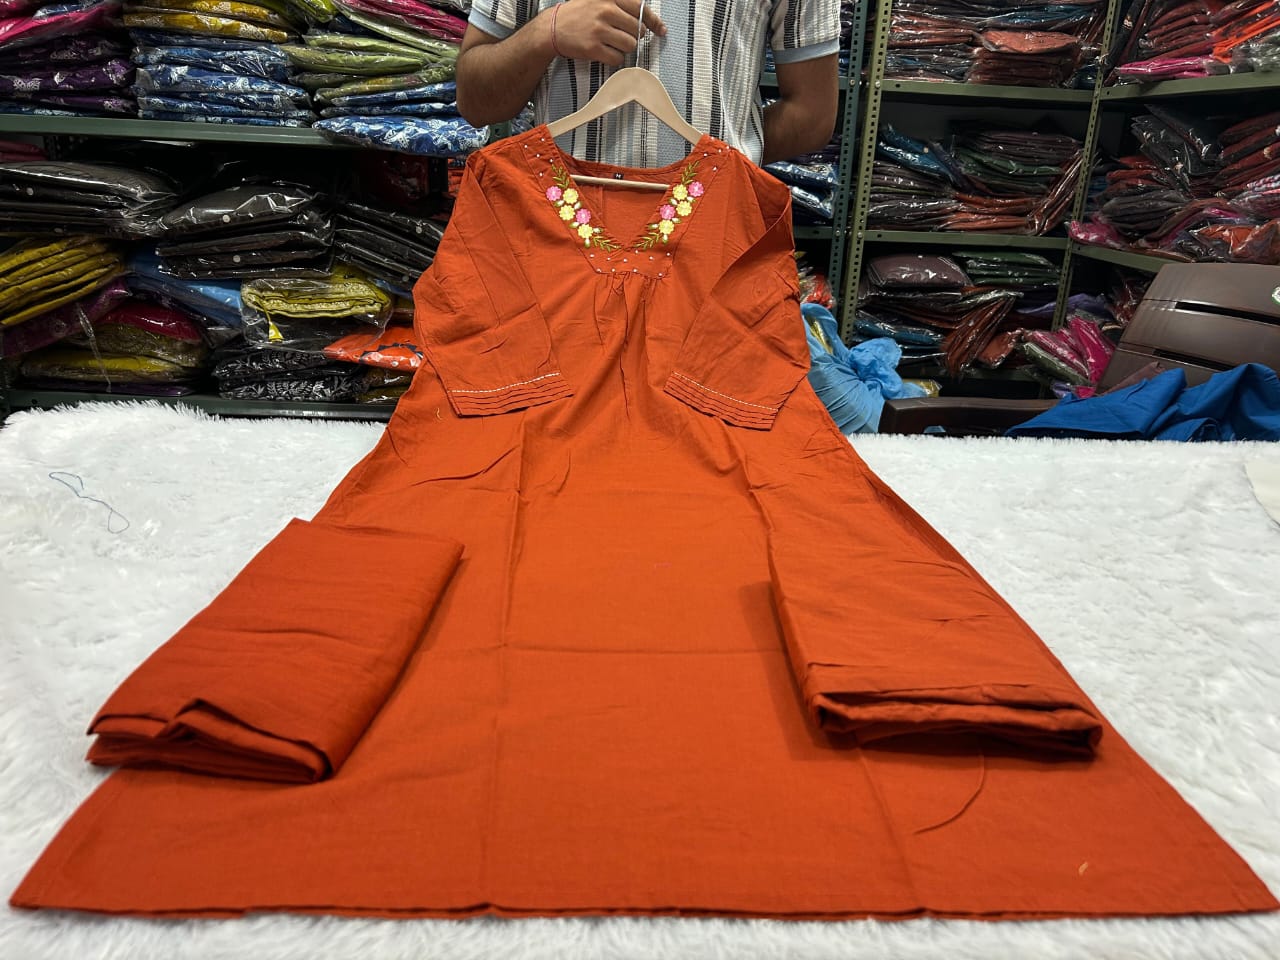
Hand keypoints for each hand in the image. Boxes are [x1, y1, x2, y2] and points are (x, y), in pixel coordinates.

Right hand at [550, 0, 666, 65]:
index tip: (661, 29)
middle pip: (638, 30)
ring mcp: (599, 30)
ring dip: (625, 48)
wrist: (552, 28)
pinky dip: (615, 59)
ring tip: (611, 43)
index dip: (654, 21)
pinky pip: (618, 58)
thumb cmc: (577, 14)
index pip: (641, 8)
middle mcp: (606, 11)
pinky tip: (605, 52)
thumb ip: (620, 4)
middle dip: (634, 36)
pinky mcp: (593, 48)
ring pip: (630, 45)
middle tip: (622, 36)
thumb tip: (646, 18)